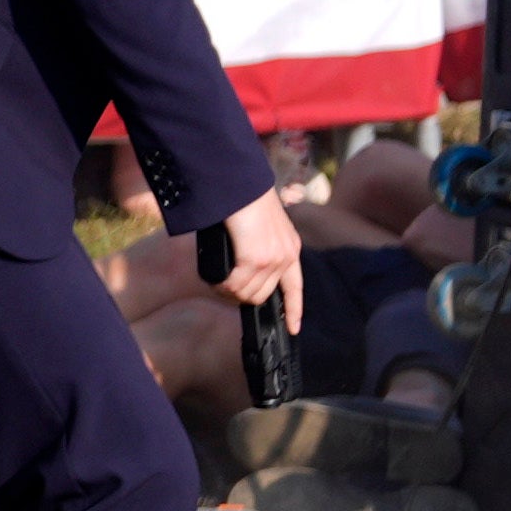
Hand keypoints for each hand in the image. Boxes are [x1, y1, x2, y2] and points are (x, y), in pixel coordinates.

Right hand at [209, 189, 306, 329]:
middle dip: (240, 296)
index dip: (294, 310)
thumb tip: (242, 267)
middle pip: (262, 297)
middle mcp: (285, 256)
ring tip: (218, 279)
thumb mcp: (260, 226)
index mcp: (290, 247)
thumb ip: (258, 246)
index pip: (295, 287)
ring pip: (246, 294)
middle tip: (223, 285)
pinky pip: (234, 286)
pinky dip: (221, 286)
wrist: (239, 183)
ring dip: (228, 291)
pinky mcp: (255, 258)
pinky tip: (215, 279)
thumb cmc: (242, 198)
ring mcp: (272, 259)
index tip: (292, 328)